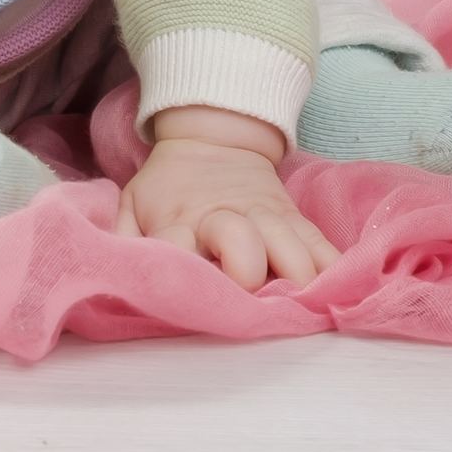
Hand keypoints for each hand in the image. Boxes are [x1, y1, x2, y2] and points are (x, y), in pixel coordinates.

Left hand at [115, 106, 340, 290]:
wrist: (213, 138)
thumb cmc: (168, 186)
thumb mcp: (132, 204)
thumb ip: (123, 242)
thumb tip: (117, 280)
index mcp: (178, 219)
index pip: (177, 253)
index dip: (183, 283)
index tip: (188, 307)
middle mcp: (225, 217)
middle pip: (243, 249)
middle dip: (245, 281)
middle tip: (245, 310)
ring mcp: (266, 216)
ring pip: (291, 249)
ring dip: (295, 284)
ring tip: (295, 313)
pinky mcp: (295, 216)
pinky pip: (322, 246)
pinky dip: (331, 273)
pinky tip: (334, 297)